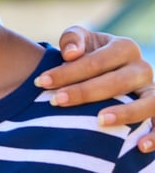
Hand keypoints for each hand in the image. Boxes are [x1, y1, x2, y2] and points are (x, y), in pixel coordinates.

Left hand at [37, 25, 154, 151]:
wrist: (105, 69)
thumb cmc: (87, 53)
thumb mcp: (79, 40)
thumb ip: (72, 40)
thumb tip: (71, 53)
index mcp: (125, 47)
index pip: (96, 61)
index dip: (68, 72)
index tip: (41, 82)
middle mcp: (142, 68)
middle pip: (117, 81)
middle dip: (85, 92)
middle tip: (56, 101)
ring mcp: (152, 91)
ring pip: (148, 102)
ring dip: (125, 113)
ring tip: (99, 121)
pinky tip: (139, 146)